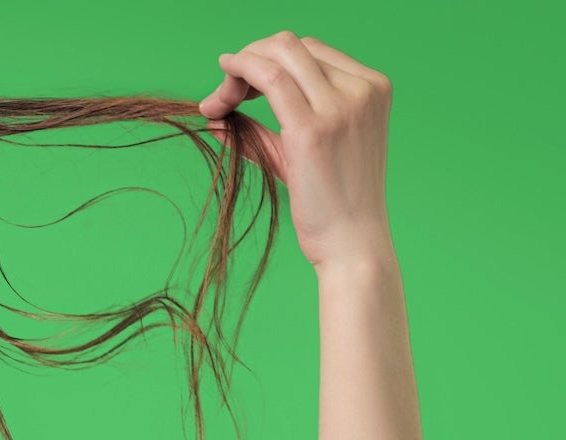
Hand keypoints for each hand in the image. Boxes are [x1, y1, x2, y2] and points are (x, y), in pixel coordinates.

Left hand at [198, 32, 394, 272]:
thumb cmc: (331, 203)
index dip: (266, 60)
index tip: (239, 90)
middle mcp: (361, 88)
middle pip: (291, 45)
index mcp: (372, 87)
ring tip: (217, 102)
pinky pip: (269, 78)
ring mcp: (341, 105)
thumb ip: (268, 127)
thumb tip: (217, 113)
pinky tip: (220, 91)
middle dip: (248, 60)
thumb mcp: (305, 152)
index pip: (309, 51)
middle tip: (221, 96)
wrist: (352, 243)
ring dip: (238, 70)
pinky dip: (239, 73)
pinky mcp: (312, 129)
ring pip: (278, 53)